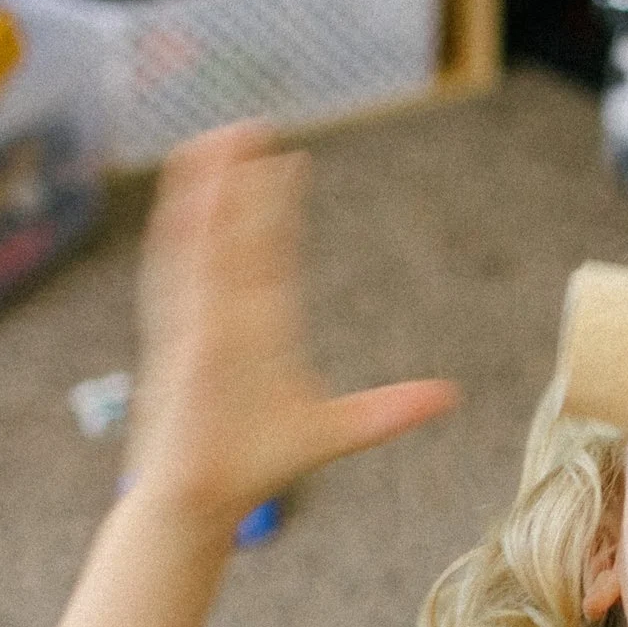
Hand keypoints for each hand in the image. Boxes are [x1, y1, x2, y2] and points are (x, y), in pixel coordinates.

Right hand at [128, 122, 459, 526]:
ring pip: (203, 244)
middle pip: (236, 234)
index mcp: (257, 327)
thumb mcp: (338, 429)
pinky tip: (186, 201)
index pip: (271, 253)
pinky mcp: (180, 345)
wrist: (204, 501)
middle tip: (254, 124)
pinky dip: (180, 241)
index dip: (279, 207)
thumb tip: (449, 396)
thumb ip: (391, 409)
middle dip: (242, 180)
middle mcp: (224, 316)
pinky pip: (178, 284)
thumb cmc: (257, 464)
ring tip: (217, 140)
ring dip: (208, 192)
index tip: (294, 162)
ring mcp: (198, 325)